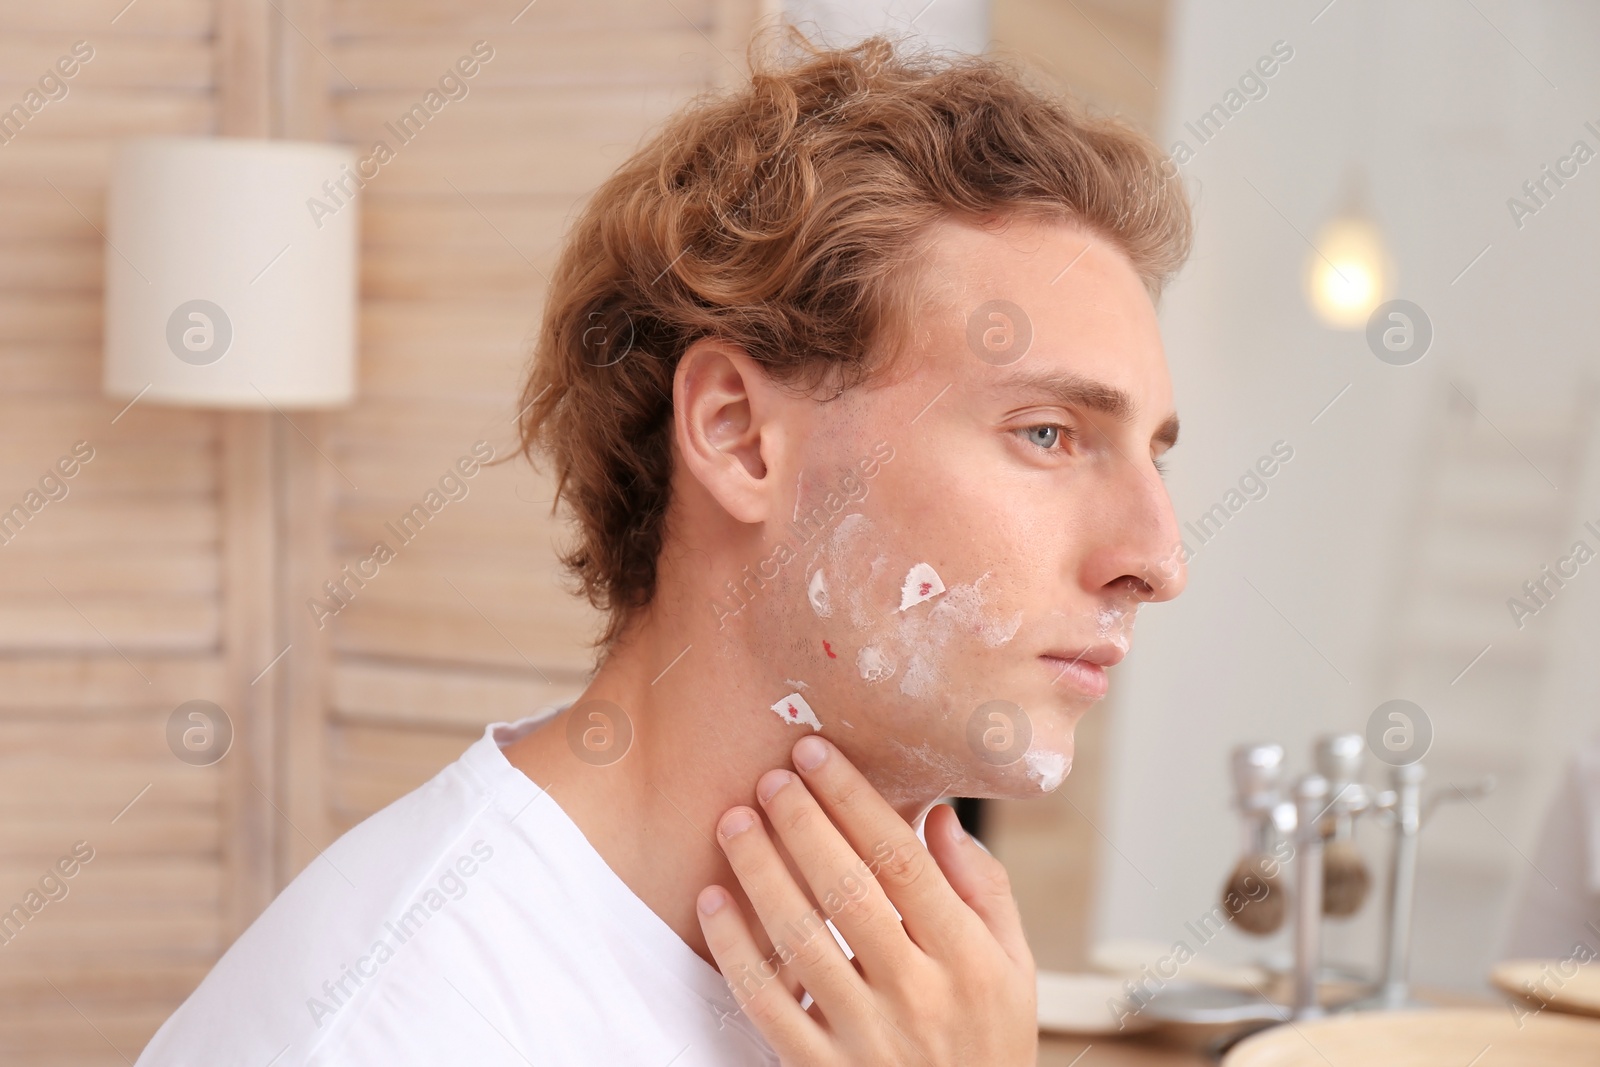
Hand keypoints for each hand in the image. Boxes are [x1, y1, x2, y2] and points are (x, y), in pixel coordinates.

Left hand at [696, 735, 1036, 1064]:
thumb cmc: (988, 1044)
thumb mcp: (1015, 970)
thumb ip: (984, 890)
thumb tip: (939, 817)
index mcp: (969, 960)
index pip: (903, 861)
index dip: (855, 800)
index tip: (819, 755)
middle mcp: (918, 995)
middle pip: (848, 889)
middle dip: (803, 823)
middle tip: (771, 777)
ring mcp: (866, 1038)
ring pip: (800, 939)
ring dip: (760, 872)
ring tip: (735, 821)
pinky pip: (767, 1003)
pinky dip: (735, 949)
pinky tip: (714, 902)